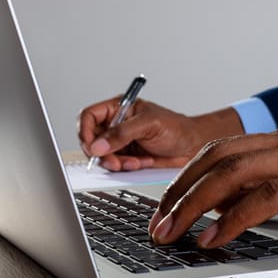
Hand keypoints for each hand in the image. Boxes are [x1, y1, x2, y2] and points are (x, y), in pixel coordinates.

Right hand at [78, 97, 243, 170]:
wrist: (193, 147)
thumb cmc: (177, 128)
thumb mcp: (150, 124)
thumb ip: (123, 133)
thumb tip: (98, 144)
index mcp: (119, 108)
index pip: (89, 116)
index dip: (85, 131)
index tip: (92, 146)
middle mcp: (116, 125)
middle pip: (91, 139)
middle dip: (101, 153)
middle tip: (114, 161)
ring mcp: (121, 143)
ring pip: (102, 156)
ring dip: (115, 162)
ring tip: (133, 163)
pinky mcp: (127, 158)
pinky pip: (115, 166)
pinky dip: (124, 168)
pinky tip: (139, 164)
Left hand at [149, 120, 277, 247]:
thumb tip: (232, 207)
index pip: (225, 150)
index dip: (190, 177)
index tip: (168, 204)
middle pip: (220, 157)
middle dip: (180, 190)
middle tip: (157, 221)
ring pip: (236, 172)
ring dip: (195, 204)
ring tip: (171, 231)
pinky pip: (268, 197)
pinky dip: (233, 218)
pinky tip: (212, 237)